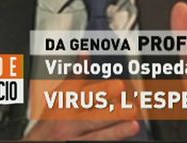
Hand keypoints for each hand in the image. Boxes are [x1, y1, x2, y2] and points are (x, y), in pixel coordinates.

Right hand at [24, 77, 142, 139]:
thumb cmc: (52, 118)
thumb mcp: (61, 94)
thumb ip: (76, 75)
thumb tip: (85, 53)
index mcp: (68, 104)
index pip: (86, 95)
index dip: (103, 91)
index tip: (120, 85)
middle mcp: (71, 123)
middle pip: (93, 118)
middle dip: (113, 114)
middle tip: (132, 109)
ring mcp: (75, 140)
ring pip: (97, 136)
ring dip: (116, 132)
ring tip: (134, 125)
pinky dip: (111, 141)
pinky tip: (126, 140)